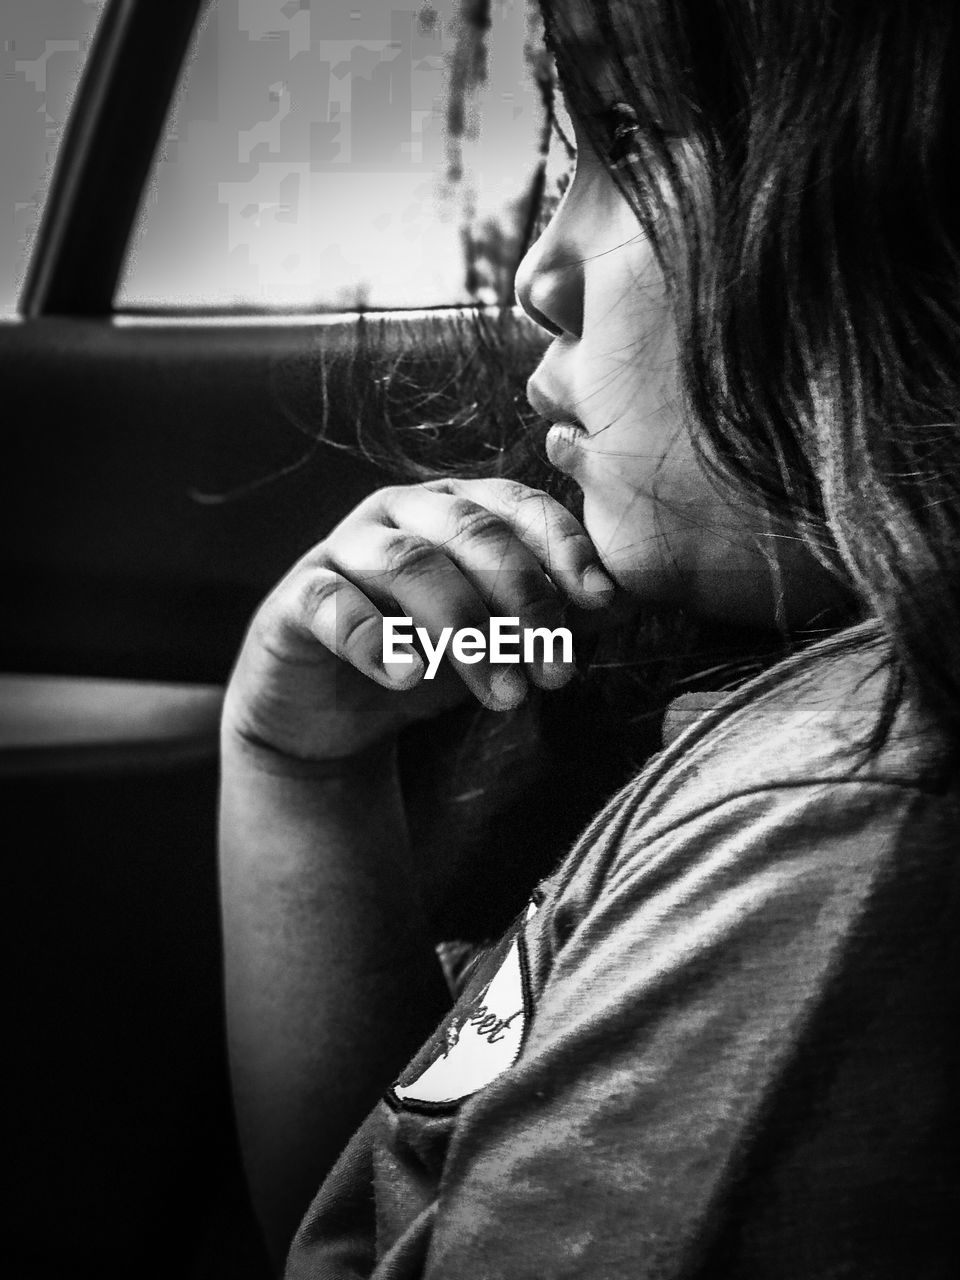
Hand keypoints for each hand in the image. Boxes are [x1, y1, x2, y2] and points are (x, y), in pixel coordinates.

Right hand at [222, 477, 615, 763]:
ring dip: (465, 630)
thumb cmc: (426, 662)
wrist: (330, 717)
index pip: (518, 506)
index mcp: (457, 511)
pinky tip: (407, 676)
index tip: (602, 600)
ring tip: (505, 695)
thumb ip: (551, 616)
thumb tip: (631, 599)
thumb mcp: (497, 641)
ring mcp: (344, 550)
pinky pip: (333, 603)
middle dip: (523, 599)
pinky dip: (373, 638)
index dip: (563, 547)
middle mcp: (401, 515)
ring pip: (409, 564)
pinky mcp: (298, 597)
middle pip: (470, 532)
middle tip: (557, 671)